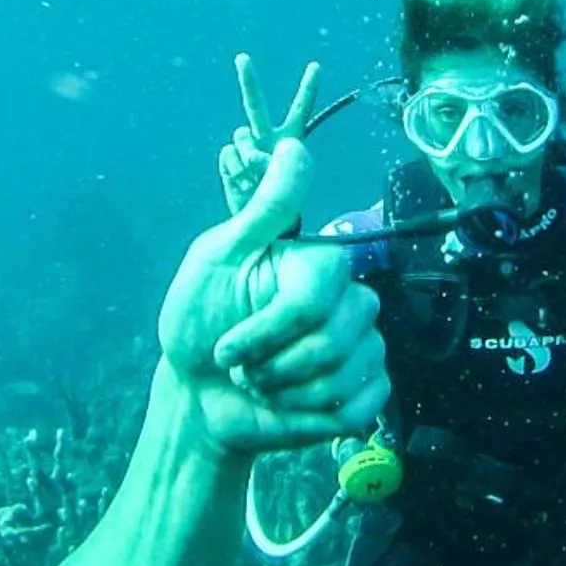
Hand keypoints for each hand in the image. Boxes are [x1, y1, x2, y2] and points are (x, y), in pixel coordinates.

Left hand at [162, 137, 386, 454]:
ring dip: (287, 396)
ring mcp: (363, 346)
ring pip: (345, 379)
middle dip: (273, 368)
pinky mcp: (366, 390)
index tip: (223, 348)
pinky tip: (292, 408)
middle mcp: (349, 300)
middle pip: (333, 342)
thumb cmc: (201, 322)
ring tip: (263, 385)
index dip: (266, 331)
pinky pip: (363, 408)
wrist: (199, 394)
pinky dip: (316, 419)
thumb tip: (294, 146)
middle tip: (244, 368)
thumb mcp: (218, 259)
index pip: (313, 299)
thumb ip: (263, 209)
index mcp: (317, 265)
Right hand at [217, 53, 322, 214]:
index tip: (316, 65)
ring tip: (258, 180)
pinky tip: (244, 184)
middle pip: (255, 105)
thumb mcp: (290, 182)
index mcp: (290, 139)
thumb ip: (273, 164)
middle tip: (242, 58)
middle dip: (248, 80)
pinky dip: (236, 170)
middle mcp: (266, 138)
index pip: (301, 109)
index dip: (308, 88)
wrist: (261, 222)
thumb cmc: (283, 202)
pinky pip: (228, 154)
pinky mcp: (229, 160)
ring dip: (249, 156)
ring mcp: (246, 148)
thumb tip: (252, 154)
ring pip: (241, 135)